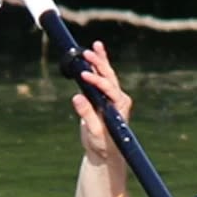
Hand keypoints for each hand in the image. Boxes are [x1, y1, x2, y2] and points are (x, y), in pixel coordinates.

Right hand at [71, 41, 131, 164]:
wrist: (105, 151)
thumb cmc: (102, 144)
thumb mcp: (93, 133)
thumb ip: (87, 115)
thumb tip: (77, 97)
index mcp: (120, 107)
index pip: (110, 89)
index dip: (97, 81)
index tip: (83, 75)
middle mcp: (119, 98)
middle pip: (110, 77)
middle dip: (99, 64)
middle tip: (87, 53)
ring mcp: (114, 96)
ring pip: (108, 74)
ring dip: (101, 60)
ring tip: (95, 46)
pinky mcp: (106, 95)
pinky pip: (103, 77)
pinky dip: (100, 64)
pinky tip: (97, 51)